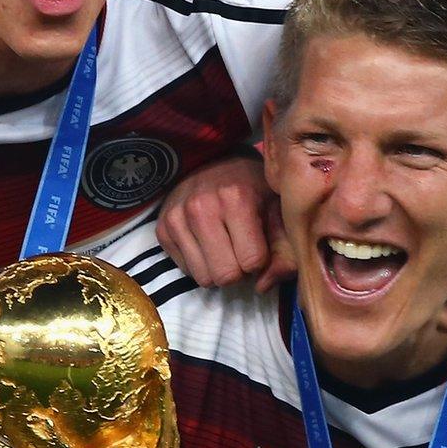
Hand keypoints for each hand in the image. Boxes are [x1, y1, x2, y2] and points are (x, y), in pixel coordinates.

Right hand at [157, 153, 293, 289]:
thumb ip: (284, 249)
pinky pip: (186, 271)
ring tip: (223, 245)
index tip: (258, 242)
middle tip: (240, 248)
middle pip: (225, 276)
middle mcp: (201, 208)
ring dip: (217, 269)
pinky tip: (205, 241)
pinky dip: (199, 263)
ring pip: (203, 279)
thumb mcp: (277, 209)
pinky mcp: (162, 228)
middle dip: (238, 270)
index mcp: (236, 199)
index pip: (252, 262)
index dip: (260, 259)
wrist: (211, 161)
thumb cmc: (251, 186)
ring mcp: (177, 218)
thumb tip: (263, 286)